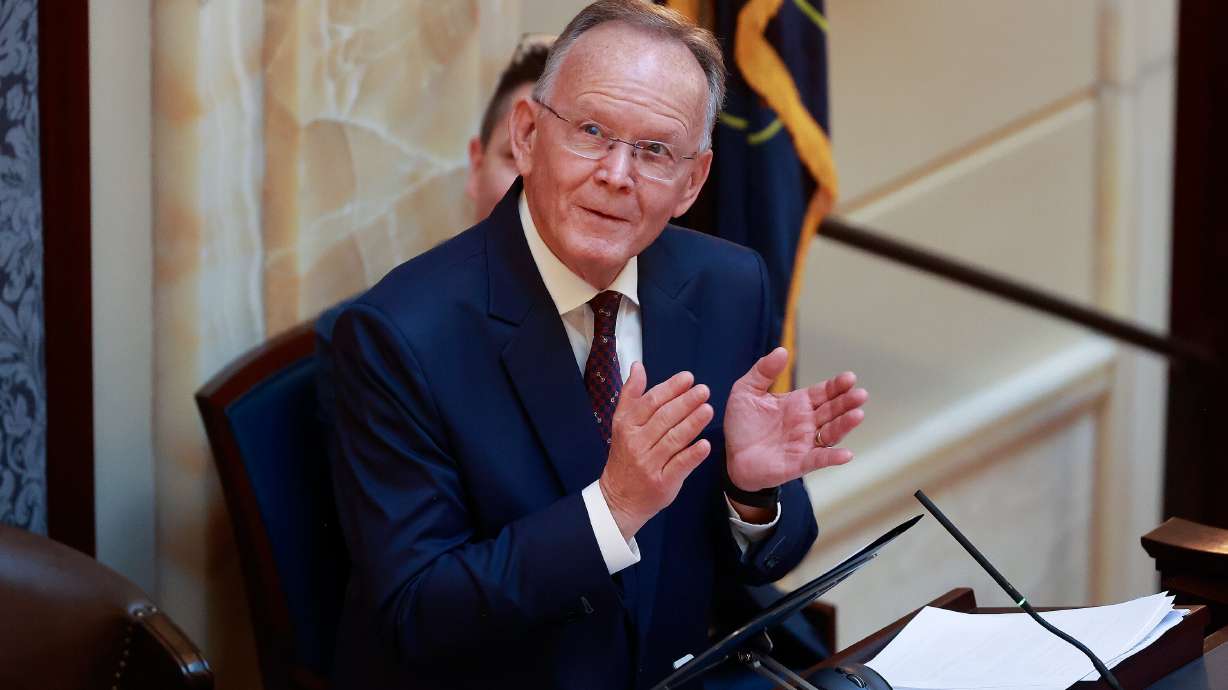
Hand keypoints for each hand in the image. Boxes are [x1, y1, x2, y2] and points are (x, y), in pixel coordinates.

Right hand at [599, 363, 714, 539]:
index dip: (670, 388)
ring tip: (708, 409)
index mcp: (627, 426)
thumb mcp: (622, 424)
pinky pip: (679, 466)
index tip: (688, 378)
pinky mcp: (662, 483)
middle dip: (685, 402)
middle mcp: (636, 443)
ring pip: (673, 440)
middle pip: (664, 418)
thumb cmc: (625, 457)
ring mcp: (649, 464)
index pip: (650, 402)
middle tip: (704, 390)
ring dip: (692, 423)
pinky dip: (692, 454)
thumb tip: (637, 366)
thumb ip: (631, 395)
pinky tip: (705, 444)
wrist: (619, 498)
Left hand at [724, 347, 866, 491]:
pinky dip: (832, 457)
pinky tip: (846, 454)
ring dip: (845, 425)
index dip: (837, 385)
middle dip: (847, 402)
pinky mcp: (798, 463)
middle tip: (861, 394)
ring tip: (858, 415)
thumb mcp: (746, 391)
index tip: (850, 378)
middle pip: (833, 410)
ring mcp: (805, 443)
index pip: (823, 392)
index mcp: (798, 403)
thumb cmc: (741, 424)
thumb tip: (782, 350)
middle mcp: (807, 422)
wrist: (730, 456)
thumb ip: (763, 371)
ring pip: (831, 433)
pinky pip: (819, 459)